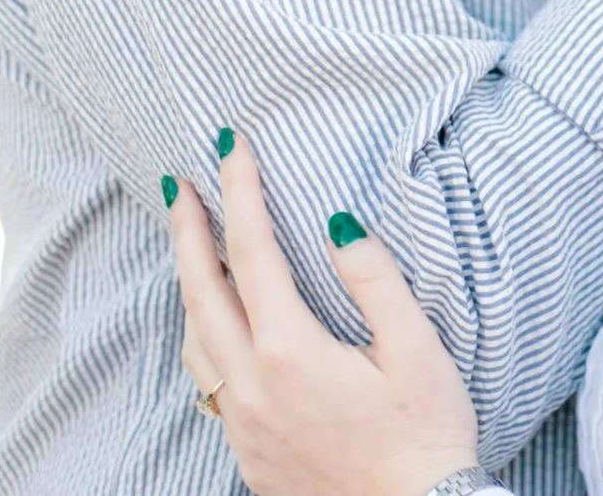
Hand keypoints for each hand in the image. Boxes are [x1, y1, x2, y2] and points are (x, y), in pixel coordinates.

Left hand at [169, 133, 477, 495]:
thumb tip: (335, 223)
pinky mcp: (249, 456)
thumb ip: (373, 279)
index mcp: (290, 353)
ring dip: (188, 285)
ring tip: (192, 246)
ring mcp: (245, 427)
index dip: (240, 191)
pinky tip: (216, 327)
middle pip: (201, 291)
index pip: (251, 250)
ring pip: (194, 341)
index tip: (231, 146)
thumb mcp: (416, 349)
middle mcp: (253, 388)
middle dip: (187, 229)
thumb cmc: (425, 438)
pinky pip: (208, 384)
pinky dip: (202, 337)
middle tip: (177, 183)